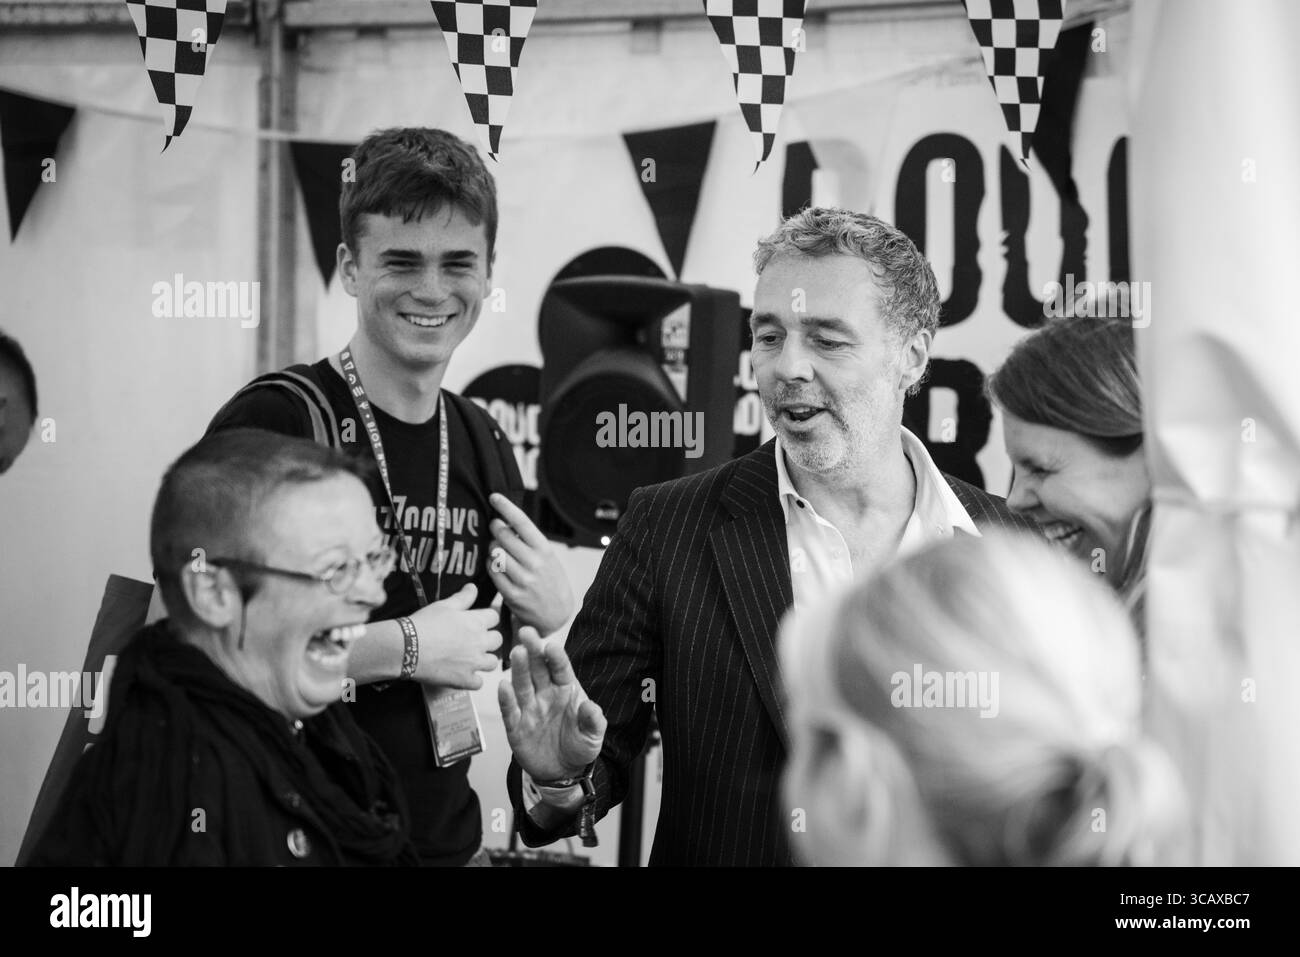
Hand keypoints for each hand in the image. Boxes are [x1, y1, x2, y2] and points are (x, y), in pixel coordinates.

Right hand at [407, 583, 500, 688]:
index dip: (486, 618)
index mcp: (476, 622)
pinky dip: (473, 680)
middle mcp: (479, 642)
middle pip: (498, 640)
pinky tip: (463, 674)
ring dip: (484, 660)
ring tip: (470, 658)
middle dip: (488, 639)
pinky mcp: (464, 680)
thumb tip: (473, 587)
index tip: (476, 622)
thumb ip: (463, 597)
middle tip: (474, 640)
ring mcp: (473, 663)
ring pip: (492, 662)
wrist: (406, 647)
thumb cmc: (424, 623)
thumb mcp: (444, 605)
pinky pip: (479, 683)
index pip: (495, 617)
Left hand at [487, 493, 573, 635]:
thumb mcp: (548, 557)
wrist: (557, 614)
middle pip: (503, 536)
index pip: (521, 522)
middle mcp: (534, 563)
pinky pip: (492, 572)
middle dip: (495, 529)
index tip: (494, 496)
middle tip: (495, 528)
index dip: (506, 507)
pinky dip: (490, 564)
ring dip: (492, 548)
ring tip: (497, 549)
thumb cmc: (550, 580)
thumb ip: (529, 542)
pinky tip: (495, 564)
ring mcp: (523, 580)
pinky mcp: (512, 595)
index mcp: (544, 549)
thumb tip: (506, 523)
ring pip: (495, 553)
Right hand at [498, 628, 605, 781]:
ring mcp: (529, 709)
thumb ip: (593, 720)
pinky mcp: (516, 727)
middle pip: (537, 669)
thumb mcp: (593, 735)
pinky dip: (506, 699)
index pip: (560, 669)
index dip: (556, 657)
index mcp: (565, 690)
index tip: (551, 646)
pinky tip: (502, 686)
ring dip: (518, 669)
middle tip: (526, 633)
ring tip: (516, 652)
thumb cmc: (579, 746)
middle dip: (532, 650)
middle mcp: (545, 694)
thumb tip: (591, 706)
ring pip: (522, 685)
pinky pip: (510, 711)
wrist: (562, 772)